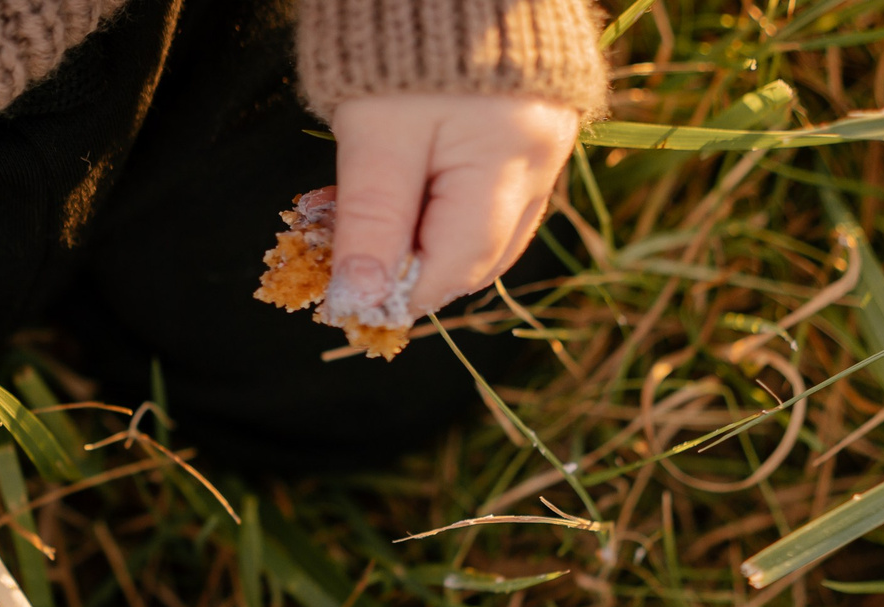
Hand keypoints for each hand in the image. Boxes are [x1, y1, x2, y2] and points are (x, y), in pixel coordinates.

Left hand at [327, 93, 580, 323]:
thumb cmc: (406, 25)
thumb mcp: (376, 129)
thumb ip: (373, 219)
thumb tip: (362, 302)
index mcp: (513, 158)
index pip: (457, 266)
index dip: (397, 293)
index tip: (339, 297)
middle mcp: (543, 154)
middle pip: (477, 253)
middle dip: (409, 268)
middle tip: (341, 255)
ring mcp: (543, 133)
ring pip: (483, 222)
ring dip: (419, 235)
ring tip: (353, 213)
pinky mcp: (529, 112)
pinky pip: (488, 183)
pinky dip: (437, 198)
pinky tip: (391, 180)